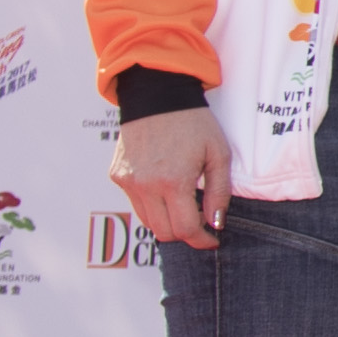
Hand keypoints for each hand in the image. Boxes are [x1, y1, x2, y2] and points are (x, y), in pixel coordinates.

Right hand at [113, 101, 230, 252]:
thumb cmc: (193, 123)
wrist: (157, 96)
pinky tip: (166, 187)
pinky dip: (152, 204)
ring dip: (167, 220)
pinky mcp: (117, 176)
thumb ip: (219, 193)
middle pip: (163, 232)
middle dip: (184, 234)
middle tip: (200, 224)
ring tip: (185, 205)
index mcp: (172, 182)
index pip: (184, 229)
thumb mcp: (218, 154)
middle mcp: (145, 186)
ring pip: (147, 220)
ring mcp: (128, 182)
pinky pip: (136, 202)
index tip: (212, 239)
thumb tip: (216, 223)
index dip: (201, 240)